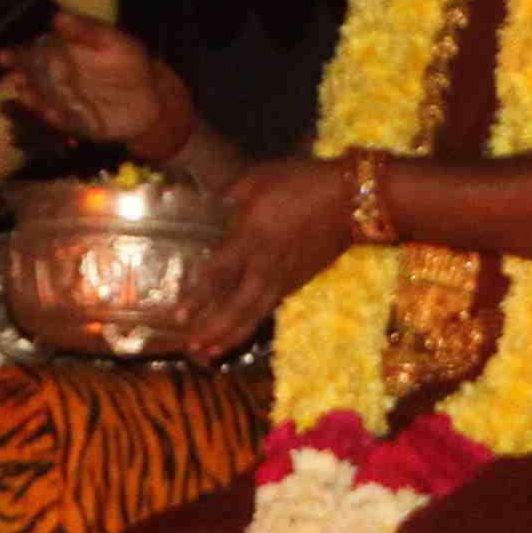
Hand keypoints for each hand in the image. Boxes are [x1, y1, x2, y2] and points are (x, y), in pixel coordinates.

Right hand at [3, 10, 186, 156]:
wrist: (154, 95)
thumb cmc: (130, 62)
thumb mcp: (112, 40)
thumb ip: (87, 30)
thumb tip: (57, 17)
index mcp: (61, 58)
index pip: (33, 56)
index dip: (17, 57)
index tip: (5, 56)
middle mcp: (59, 83)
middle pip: (33, 82)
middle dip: (21, 80)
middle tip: (16, 78)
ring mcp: (68, 105)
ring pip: (44, 104)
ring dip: (34, 101)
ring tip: (27, 95)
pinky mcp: (81, 125)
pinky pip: (66, 124)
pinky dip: (58, 121)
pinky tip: (52, 114)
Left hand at [180, 154, 357, 360]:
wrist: (352, 200)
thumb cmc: (303, 182)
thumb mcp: (259, 178)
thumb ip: (231, 196)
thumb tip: (211, 207)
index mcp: (252, 238)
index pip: (219, 274)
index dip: (198, 296)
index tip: (179, 314)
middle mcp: (266, 265)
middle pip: (237, 307)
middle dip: (213, 330)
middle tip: (190, 349)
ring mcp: (284, 278)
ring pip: (254, 315)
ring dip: (230, 336)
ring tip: (209, 354)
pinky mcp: (297, 282)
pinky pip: (268, 308)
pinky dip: (251, 324)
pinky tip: (238, 332)